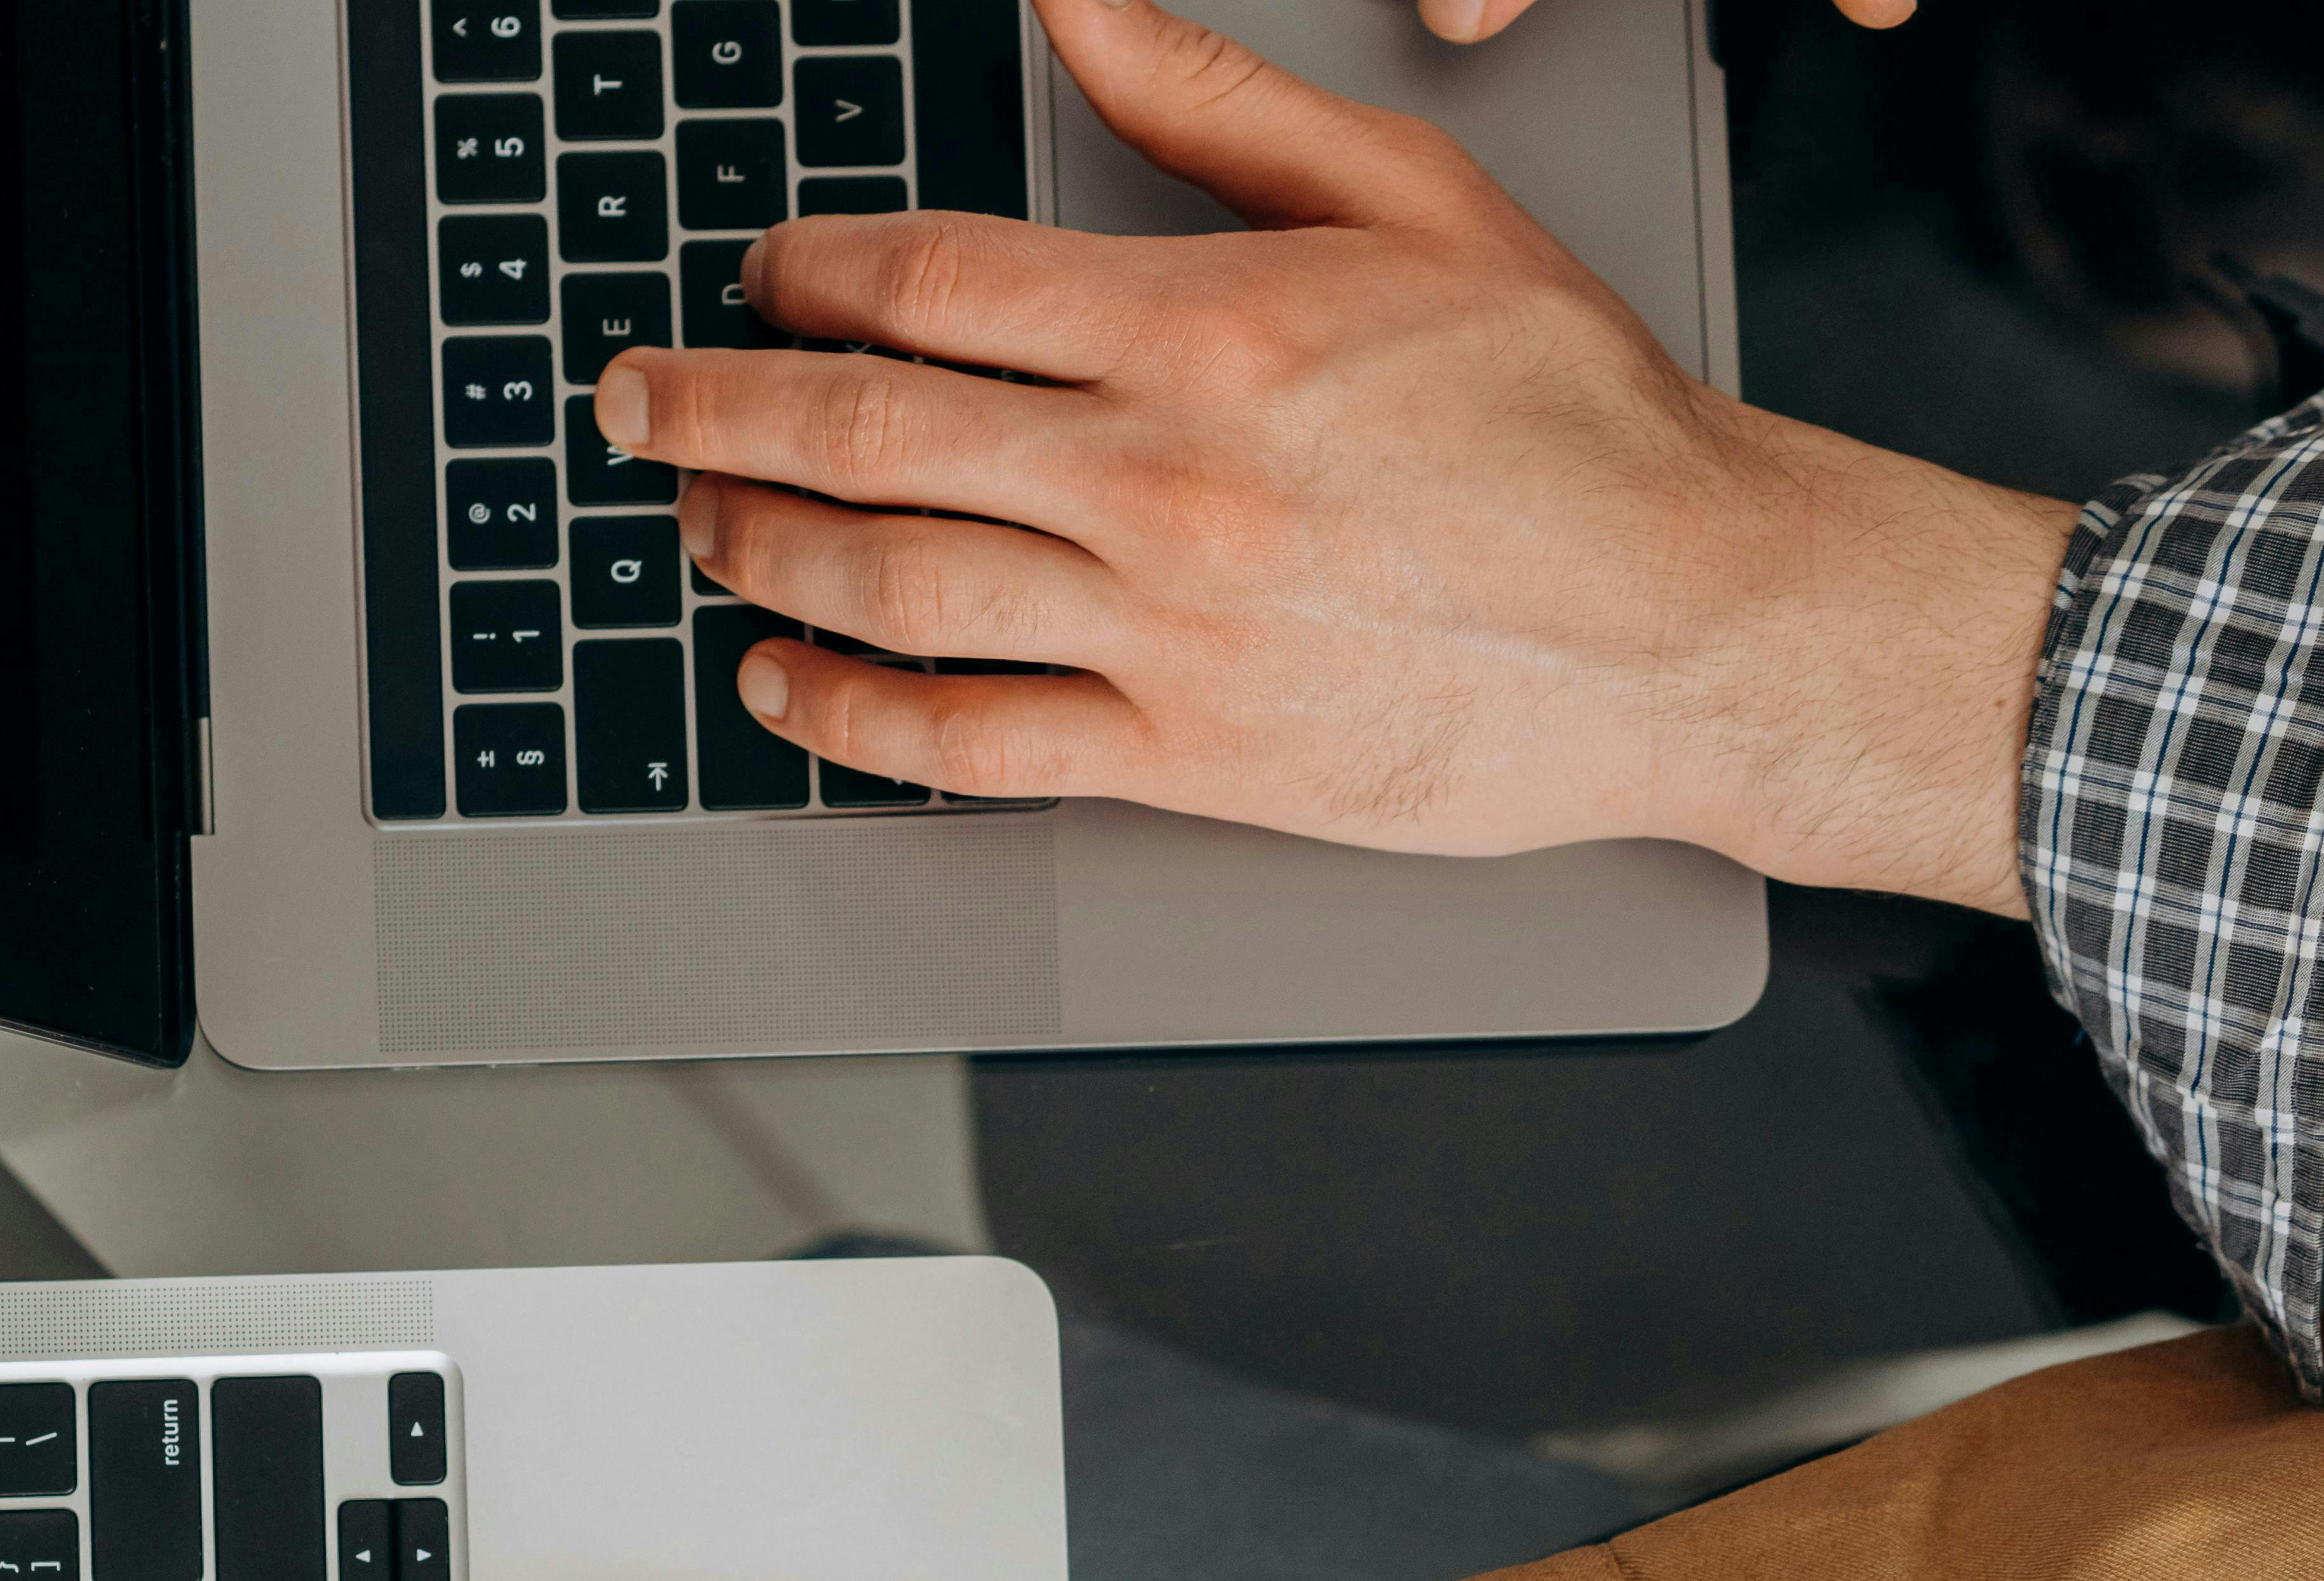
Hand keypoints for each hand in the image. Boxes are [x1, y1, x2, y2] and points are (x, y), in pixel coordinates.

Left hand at [600, 0, 2069, 916]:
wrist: (1692, 620)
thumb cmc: (1572, 416)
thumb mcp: (1413, 200)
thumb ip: (1218, 103)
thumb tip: (1075, 4)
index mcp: (1206, 328)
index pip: (932, 285)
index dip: (809, 278)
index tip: (761, 277)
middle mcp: (1162, 482)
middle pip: (864, 436)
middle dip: (714, 413)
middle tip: (631, 404)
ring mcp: (1164, 632)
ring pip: (889, 586)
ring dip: (756, 552)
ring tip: (694, 527)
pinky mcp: (1187, 761)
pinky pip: (968, 745)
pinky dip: (849, 718)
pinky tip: (783, 684)